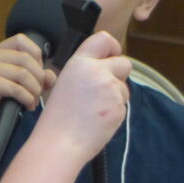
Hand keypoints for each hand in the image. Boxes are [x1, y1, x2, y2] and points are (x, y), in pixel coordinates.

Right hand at [0, 35, 55, 139]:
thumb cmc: (2, 98)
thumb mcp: (22, 82)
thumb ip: (39, 74)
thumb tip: (50, 76)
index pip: (22, 40)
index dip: (36, 56)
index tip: (37, 72)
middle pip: (26, 59)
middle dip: (39, 77)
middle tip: (38, 92)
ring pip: (24, 73)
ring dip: (34, 90)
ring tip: (33, 100)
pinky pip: (17, 88)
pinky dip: (27, 98)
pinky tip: (27, 105)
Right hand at [33, 32, 130, 161]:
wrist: (59, 143)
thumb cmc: (59, 117)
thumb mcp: (65, 83)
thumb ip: (86, 71)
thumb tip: (105, 66)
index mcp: (79, 64)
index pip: (103, 39)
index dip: (112, 47)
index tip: (110, 56)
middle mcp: (97, 72)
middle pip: (124, 63)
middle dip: (119, 74)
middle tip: (103, 89)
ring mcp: (110, 89)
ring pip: (124, 87)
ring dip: (115, 96)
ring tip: (92, 110)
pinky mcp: (119, 106)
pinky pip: (123, 104)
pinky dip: (114, 111)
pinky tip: (97, 120)